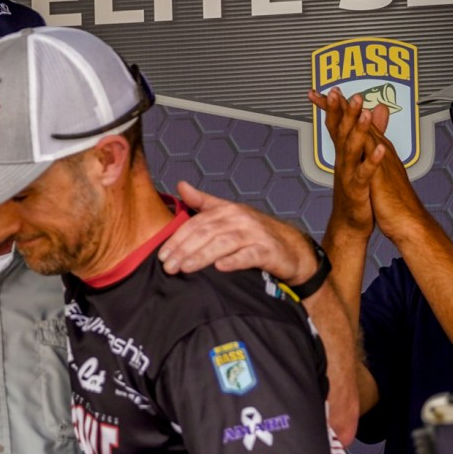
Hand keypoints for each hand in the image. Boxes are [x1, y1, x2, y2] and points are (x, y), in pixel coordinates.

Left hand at [159, 181, 316, 284]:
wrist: (290, 248)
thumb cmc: (254, 232)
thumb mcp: (228, 213)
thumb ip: (203, 202)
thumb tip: (181, 185)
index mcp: (227, 210)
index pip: (196, 223)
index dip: (178, 238)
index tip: (163, 254)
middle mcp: (240, 219)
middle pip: (206, 233)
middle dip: (184, 249)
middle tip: (168, 266)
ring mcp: (254, 234)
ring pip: (223, 243)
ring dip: (202, 256)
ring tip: (185, 268)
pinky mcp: (267, 251)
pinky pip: (248, 255)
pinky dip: (234, 261)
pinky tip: (220, 267)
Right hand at [309, 88, 388, 238]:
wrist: (350, 223)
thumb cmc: (356, 190)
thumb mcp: (361, 158)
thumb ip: (370, 131)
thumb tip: (378, 108)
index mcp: (344, 153)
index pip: (338, 126)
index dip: (335, 108)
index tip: (333, 90)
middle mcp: (343, 161)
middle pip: (342, 132)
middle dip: (345, 112)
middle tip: (345, 94)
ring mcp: (348, 175)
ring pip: (352, 149)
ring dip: (358, 131)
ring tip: (364, 114)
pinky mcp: (357, 190)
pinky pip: (365, 173)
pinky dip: (372, 161)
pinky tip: (379, 150)